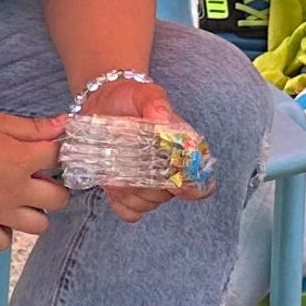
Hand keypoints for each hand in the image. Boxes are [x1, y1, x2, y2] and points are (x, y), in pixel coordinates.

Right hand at [0, 111, 71, 249]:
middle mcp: (15, 191)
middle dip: (55, 186)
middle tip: (39, 177)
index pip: (60, 158)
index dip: (60, 152)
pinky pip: (4, 242)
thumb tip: (63, 126)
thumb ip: (32, 128)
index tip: (52, 151)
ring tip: (21, 197)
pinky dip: (6, 232)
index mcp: (21, 160)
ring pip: (40, 225)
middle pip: (60, 199)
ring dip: (36, 211)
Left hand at [76, 70, 183, 221]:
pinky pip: (130, 211)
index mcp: (184, 153)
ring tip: (119, 167)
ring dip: (132, 190)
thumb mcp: (146, 93)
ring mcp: (147, 186)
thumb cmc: (130, 98)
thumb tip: (162, 119)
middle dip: (150, 182)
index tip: (175, 181)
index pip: (201, 184)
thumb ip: (156, 104)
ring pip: (148, 204)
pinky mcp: (124, 194)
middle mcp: (169, 174)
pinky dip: (122, 202)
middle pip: (167, 195)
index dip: (191, 188)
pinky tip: (114, 184)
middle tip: (132, 161)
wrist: (104, 101)